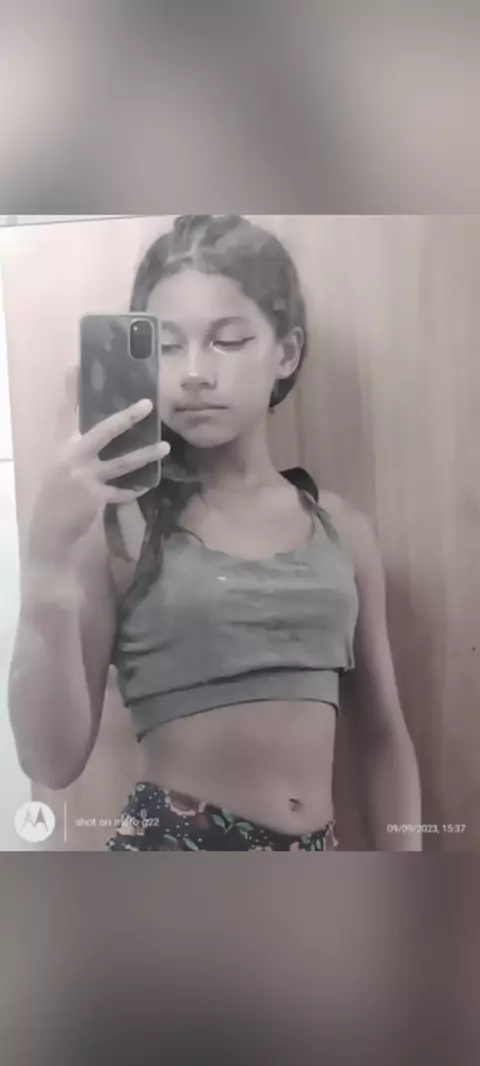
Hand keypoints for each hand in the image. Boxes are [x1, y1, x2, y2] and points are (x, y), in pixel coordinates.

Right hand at [28, 366, 170, 563]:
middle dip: (127, 417)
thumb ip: (78, 449)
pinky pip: (122, 491)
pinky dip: (135, 489)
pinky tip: (148, 484)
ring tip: (165, 446)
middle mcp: (72, 457)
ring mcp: (85, 477)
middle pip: (103, 431)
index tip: (76, 366)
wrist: (49, 529)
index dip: (71, 390)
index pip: (66, 412)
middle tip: (147, 404)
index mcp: (61, 445)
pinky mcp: (95, 497)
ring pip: (122, 462)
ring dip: (146, 454)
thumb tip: (105, 434)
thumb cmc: (57, 494)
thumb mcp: (60, 465)